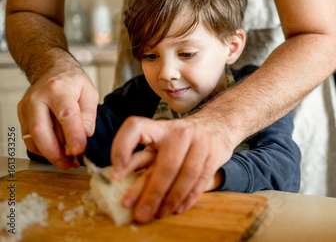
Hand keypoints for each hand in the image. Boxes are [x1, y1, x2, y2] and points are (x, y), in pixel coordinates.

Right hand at [18, 67, 98, 169]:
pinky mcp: (22, 116)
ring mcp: (26, 108)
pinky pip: (30, 139)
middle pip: (40, 130)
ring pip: (32, 138)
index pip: (65, 115)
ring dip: (50, 154)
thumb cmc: (72, 82)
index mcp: (58, 90)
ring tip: (67, 161)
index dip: (73, 136)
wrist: (52, 70)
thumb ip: (90, 113)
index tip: (80, 150)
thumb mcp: (90, 92)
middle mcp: (37, 98)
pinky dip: (43, 149)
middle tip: (70, 164)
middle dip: (55, 153)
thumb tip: (86, 134)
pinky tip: (57, 152)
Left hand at [110, 115, 232, 222]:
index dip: (122, 147)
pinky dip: (189, 197)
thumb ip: (142, 157)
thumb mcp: (160, 141)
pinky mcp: (216, 153)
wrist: (217, 125)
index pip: (137, 128)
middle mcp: (181, 132)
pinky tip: (179, 208)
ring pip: (187, 175)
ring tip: (161, 213)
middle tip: (141, 214)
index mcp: (161, 128)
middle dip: (152, 194)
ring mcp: (201, 142)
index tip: (115, 173)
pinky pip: (202, 179)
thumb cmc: (180, 139)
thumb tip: (117, 177)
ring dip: (172, 199)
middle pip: (166, 165)